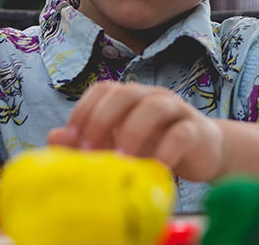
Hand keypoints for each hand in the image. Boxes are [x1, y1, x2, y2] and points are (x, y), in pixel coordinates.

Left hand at [47, 82, 224, 181]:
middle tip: (91, 149)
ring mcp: (176, 110)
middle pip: (125, 93)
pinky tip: (154, 169)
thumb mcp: (120, 145)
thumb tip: (54, 137)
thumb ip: (89, 140)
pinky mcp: (196, 130)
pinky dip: (166, 151)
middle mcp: (152, 96)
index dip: (85, 109)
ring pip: (154, 106)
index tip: (72, 137)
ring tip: (122, 159)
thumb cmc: (156, 146)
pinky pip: (181, 133)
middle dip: (103, 119)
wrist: (204, 152)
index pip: (103, 89)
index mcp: (131, 97)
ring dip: (133, 131)